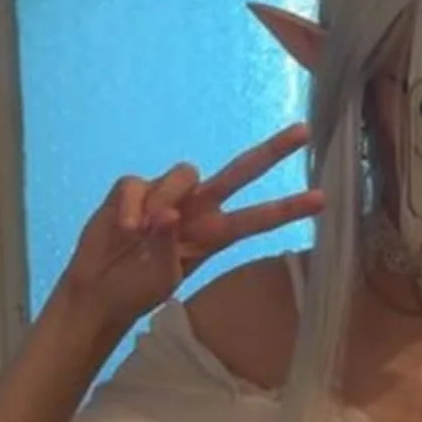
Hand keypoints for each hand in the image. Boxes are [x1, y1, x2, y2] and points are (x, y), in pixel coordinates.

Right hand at [62, 123, 322, 325]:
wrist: (99, 289)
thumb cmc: (138, 288)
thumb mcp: (163, 279)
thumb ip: (169, 248)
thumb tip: (167, 216)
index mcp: (216, 234)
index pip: (259, 218)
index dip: (288, 209)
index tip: (322, 199)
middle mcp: (198, 208)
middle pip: (241, 172)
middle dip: (272, 152)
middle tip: (304, 132)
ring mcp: (167, 194)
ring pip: (184, 174)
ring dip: (164, 202)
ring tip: (142, 234)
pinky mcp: (133, 188)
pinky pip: (138, 184)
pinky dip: (130, 208)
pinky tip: (124, 229)